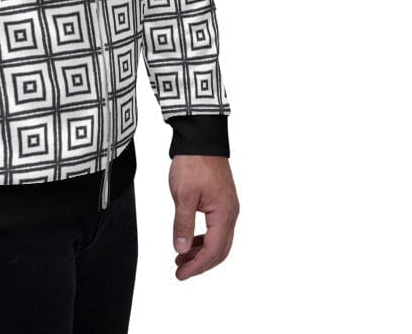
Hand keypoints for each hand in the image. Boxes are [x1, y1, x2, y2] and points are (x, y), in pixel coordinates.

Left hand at [168, 154, 238, 279]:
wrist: (201, 137)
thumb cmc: (193, 163)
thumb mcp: (183, 195)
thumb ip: (183, 224)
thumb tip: (182, 250)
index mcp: (224, 214)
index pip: (213, 251)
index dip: (197, 266)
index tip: (180, 275)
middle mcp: (231, 213)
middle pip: (220, 250)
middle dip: (200, 263)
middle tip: (180, 271)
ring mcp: (228, 206)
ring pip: (219, 240)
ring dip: (201, 252)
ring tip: (181, 258)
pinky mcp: (222, 200)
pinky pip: (216, 228)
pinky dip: (204, 238)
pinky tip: (190, 240)